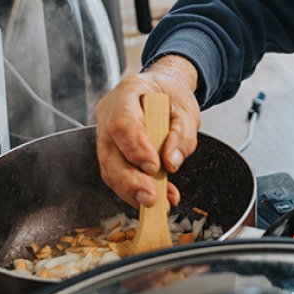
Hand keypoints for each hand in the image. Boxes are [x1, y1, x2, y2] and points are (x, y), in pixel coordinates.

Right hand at [95, 55, 201, 208]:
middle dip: (129, 180)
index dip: (135, 148)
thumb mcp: (186, 110)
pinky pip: (118, 175)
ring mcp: (106, 133)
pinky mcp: (111, 152)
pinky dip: (136, 191)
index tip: (153, 167)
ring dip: (132, 191)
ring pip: (110, 168)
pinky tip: (159, 198)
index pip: (122, 122)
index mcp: (128, 92)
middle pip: (109, 152)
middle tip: (151, 198)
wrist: (164, 90)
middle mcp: (109, 113)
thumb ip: (181, 135)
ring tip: (158, 203)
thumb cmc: (172, 96)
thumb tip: (171, 163)